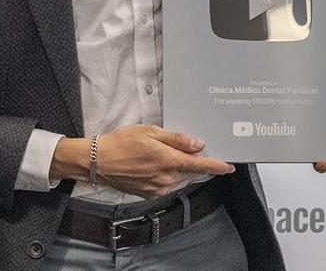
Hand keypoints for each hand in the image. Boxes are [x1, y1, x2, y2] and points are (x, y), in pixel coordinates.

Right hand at [51, 125, 234, 197]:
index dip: (217, 167)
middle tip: (194, 150)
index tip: (229, 167)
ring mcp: (157, 188)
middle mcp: (165, 178)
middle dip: (196, 163)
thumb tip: (198, 145)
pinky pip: (167, 184)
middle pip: (191, 172)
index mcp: (168, 161)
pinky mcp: (148, 193)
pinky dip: (169, 175)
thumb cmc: (120, 143)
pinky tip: (156, 163)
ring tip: (167, 154)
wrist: (96, 161)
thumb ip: (177, 139)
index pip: (200, 166)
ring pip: (179, 178)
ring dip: (181, 169)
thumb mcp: (150, 132)